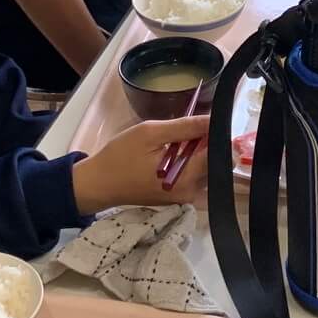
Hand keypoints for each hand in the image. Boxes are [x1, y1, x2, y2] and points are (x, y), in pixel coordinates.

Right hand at [70, 114, 210, 211]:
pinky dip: (192, 161)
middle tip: (192, 127)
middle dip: (210, 143)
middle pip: (216, 164)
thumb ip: (184, 127)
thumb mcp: (150, 133)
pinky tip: (177, 150)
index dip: (218, 135)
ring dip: (201, 152)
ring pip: (207, 170)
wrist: (99, 184)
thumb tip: (212, 120)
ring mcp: (185, 197)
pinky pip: (196, 177)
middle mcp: (190, 192)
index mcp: (185, 178)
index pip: (218, 154)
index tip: (211, 120)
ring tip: (183, 138)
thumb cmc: (120, 156)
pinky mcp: (178, 197)